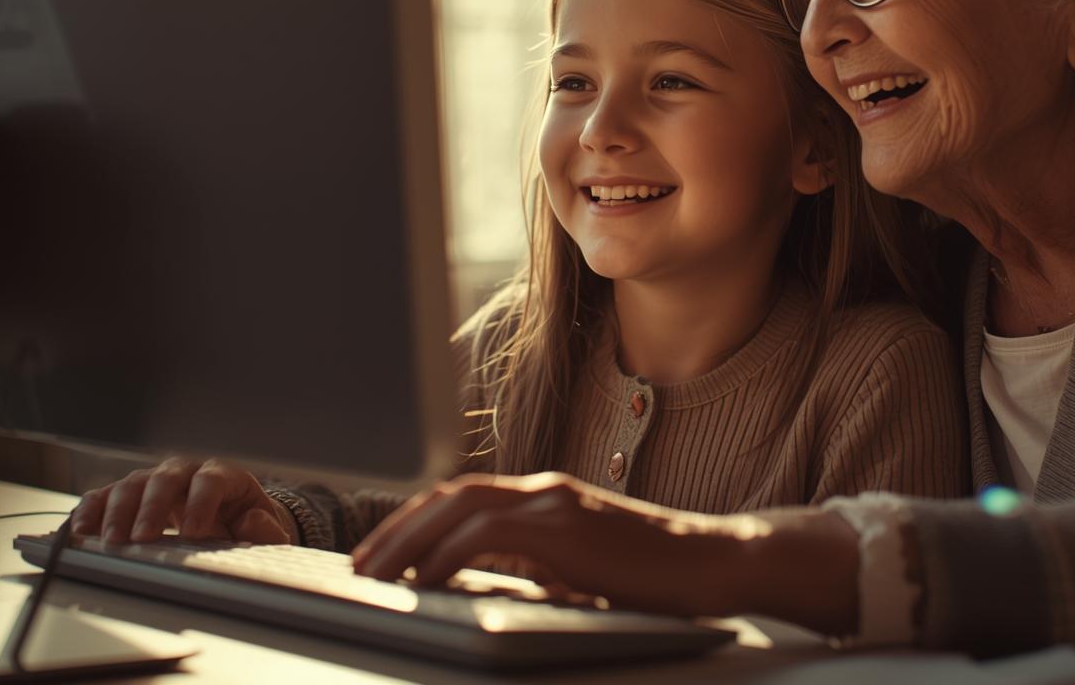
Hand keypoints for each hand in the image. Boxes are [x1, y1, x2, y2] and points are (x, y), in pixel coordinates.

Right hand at [71, 457, 295, 544]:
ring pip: (132, 483)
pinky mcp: (130, 496)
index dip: (201, 503)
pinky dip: (90, 510)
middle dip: (152, 507)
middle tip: (143, 538)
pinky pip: (104, 496)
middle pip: (165, 478)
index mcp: (222, 475)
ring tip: (112, 542)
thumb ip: (265, 528)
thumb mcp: (263, 527)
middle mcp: (185, 471)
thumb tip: (253, 520)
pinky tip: (80, 530)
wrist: (226, 517)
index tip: (193, 533)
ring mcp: (154, 481)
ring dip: (119, 512)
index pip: (211, 480)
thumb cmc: (242, 521)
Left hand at [350, 472, 860, 634]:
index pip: (464, 498)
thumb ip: (537, 564)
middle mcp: (545, 490)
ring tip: (377, 574)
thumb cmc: (653, 576)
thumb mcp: (583, 568)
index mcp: (546, 498)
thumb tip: (480, 584)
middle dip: (398, 528)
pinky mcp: (566, 525)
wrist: (713, 562)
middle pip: (450, 495)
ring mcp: (555, 502)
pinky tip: (425, 579)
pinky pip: (488, 531)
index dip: (416, 521)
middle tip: (361, 564)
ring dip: (409, 539)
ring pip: (460, 506)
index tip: (383, 551)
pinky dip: (447, 551)